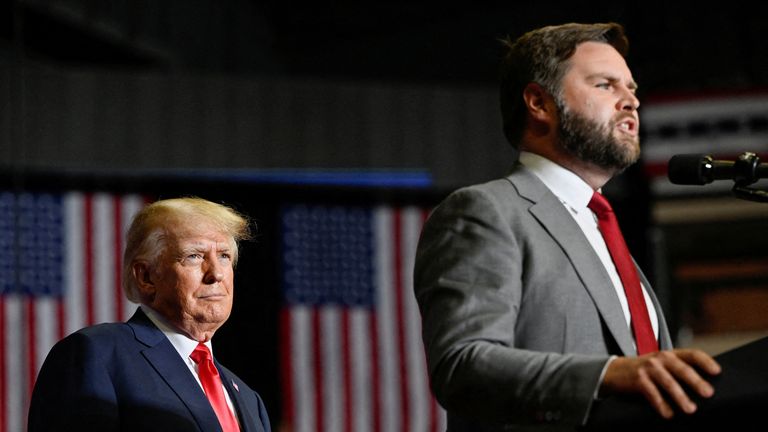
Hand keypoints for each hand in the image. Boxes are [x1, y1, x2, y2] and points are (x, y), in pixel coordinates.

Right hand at [599, 349, 720, 418]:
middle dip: (696, 381)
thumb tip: (704, 386)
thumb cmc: (644, 371)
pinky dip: (661, 405)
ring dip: (680, 397)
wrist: (614, 371)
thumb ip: (678, 370)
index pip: (692, 354)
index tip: (717, 372)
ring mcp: (648, 368)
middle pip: (682, 369)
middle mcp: (660, 358)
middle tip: (708, 393)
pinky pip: (652, 394)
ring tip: (690, 409)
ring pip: (668, 383)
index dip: (706, 362)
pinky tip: (668, 414)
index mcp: (670, 354)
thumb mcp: (661, 365)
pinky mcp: (638, 380)